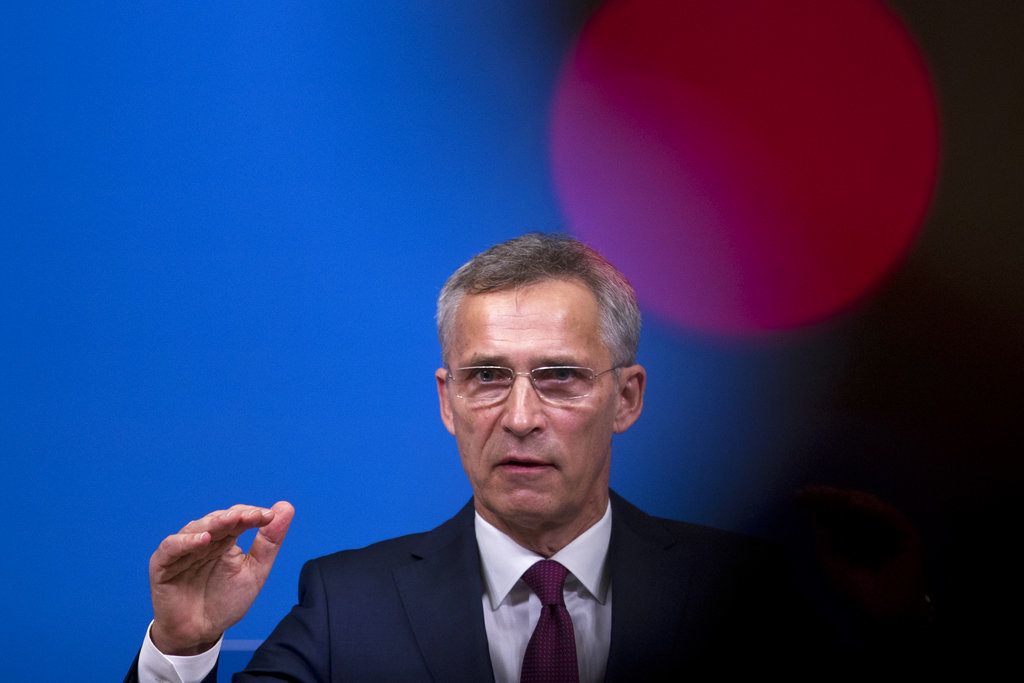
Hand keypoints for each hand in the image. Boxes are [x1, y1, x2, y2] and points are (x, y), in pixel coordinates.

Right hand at [148, 501, 294, 654]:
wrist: (201, 632)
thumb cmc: (225, 602)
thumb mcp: (254, 572)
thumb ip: (269, 542)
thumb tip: (286, 507)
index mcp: (225, 540)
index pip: (237, 518)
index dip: (251, 514)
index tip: (269, 516)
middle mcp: (203, 541)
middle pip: (217, 520)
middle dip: (236, 516)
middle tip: (253, 515)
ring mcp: (182, 551)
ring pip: (195, 528)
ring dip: (213, 523)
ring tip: (230, 520)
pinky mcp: (163, 566)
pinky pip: (170, 548)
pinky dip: (185, 542)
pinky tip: (203, 540)